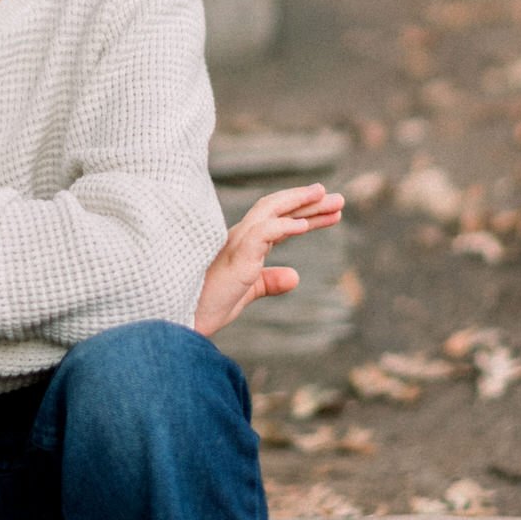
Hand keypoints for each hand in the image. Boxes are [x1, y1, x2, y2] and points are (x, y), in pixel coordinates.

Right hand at [193, 182, 345, 339]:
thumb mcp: (245, 294)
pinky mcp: (235, 258)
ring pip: (270, 212)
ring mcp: (236, 245)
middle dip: (308, 203)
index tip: (333, 213)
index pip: (279, 222)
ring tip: (327, 199)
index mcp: (243, 246)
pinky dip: (283, 227)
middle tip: (339, 199)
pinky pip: (261, 234)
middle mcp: (239, 238)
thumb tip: (295, 277)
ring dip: (300, 205)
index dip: (306, 216)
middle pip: (277, 209)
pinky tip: (303, 226)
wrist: (181, 320)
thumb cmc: (206, 306)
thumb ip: (268, 282)